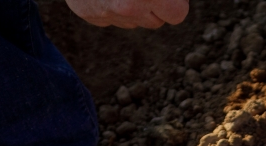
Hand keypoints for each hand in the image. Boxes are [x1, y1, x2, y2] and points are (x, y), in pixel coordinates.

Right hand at [65, 0, 187, 28]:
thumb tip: (179, 1)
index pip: (177, 14)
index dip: (174, 1)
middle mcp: (125, 8)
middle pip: (155, 22)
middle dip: (154, 5)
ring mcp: (104, 14)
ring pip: (132, 22)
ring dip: (133, 7)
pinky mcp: (86, 14)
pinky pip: (110, 19)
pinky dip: (110, 5)